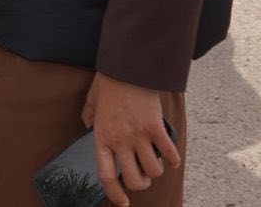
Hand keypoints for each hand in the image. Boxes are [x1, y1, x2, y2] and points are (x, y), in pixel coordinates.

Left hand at [80, 73, 181, 206]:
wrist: (127, 67)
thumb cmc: (109, 83)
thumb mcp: (91, 100)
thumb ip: (88, 116)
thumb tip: (87, 126)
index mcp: (102, 137)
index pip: (106, 174)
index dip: (114, 193)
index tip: (122, 203)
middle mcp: (120, 140)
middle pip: (134, 180)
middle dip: (141, 184)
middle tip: (143, 176)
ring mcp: (138, 135)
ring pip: (153, 171)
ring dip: (156, 172)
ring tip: (155, 164)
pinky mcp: (155, 128)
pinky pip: (169, 154)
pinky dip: (173, 160)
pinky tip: (172, 158)